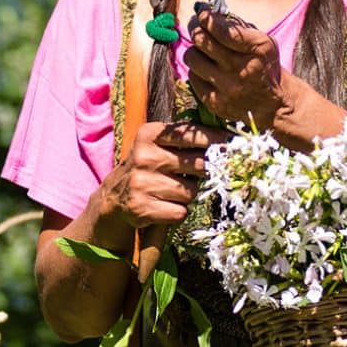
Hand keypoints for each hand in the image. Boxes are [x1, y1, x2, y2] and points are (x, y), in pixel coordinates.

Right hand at [97, 120, 229, 233]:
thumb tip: (226, 140)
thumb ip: (185, 139)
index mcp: (148, 135)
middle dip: (203, 171)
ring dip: (186, 195)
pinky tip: (164, 206)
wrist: (115, 197)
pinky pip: (180, 212)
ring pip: (190, 192)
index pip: (188, 135)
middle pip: (197, 164)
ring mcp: (142, 183)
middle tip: (194, 174)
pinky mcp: (142, 208)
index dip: (213, 139)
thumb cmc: (148, 167)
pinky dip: (177, 212)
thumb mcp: (158, 144)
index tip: (230, 143)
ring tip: (170, 192)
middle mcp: (144, 157)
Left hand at [184, 7, 292, 129]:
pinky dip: (197, 70)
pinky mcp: (215, 102)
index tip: (201, 10)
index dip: (205, 16)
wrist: (274, 103)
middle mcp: (241, 68)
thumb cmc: (265, 65)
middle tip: (197, 25)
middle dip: (195, 27)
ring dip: (195, 50)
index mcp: (257, 48)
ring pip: (192, 58)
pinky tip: (206, 69)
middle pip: (201, 40)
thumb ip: (237, 25)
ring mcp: (227, 87)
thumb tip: (206, 10)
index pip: (221, 29)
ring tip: (203, 50)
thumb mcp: (262, 41)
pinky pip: (192, 78)